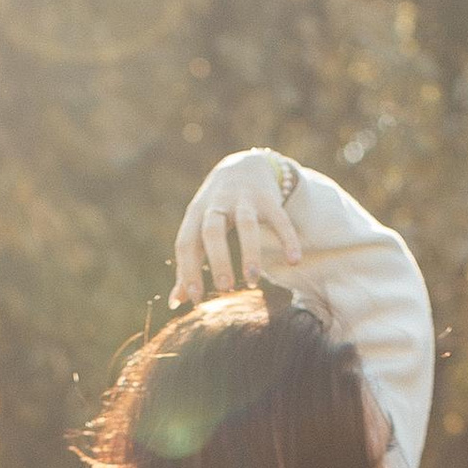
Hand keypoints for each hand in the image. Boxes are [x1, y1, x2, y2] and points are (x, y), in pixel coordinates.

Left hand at [174, 148, 304, 307]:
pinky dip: (287, 239)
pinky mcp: (268, 197)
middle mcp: (218, 204)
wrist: (245, 164)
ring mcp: (244, 199)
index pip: (187, 243)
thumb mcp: (199, 229)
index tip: (195, 299)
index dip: (188, 271)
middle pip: (213, 231)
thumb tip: (174, 303)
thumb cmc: (217, 207)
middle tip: (225, 288)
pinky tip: (293, 261)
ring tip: (252, 281)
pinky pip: (279, 218)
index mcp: (196, 214)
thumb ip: (189, 264)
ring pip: (245, 224)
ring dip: (250, 253)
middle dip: (218, 260)